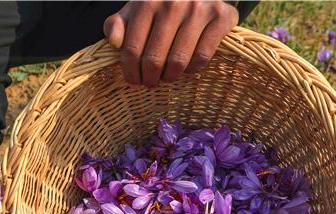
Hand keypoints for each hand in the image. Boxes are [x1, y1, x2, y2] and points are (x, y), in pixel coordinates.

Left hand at [104, 0, 238, 86]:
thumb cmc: (164, 3)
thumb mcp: (137, 9)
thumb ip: (119, 23)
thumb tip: (114, 42)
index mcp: (147, 2)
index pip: (132, 49)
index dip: (130, 72)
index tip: (133, 82)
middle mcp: (173, 3)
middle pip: (154, 59)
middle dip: (149, 79)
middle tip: (150, 83)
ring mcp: (198, 9)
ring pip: (178, 61)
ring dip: (170, 77)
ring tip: (167, 77)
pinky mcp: (221, 17)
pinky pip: (202, 57)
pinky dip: (193, 69)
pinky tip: (187, 67)